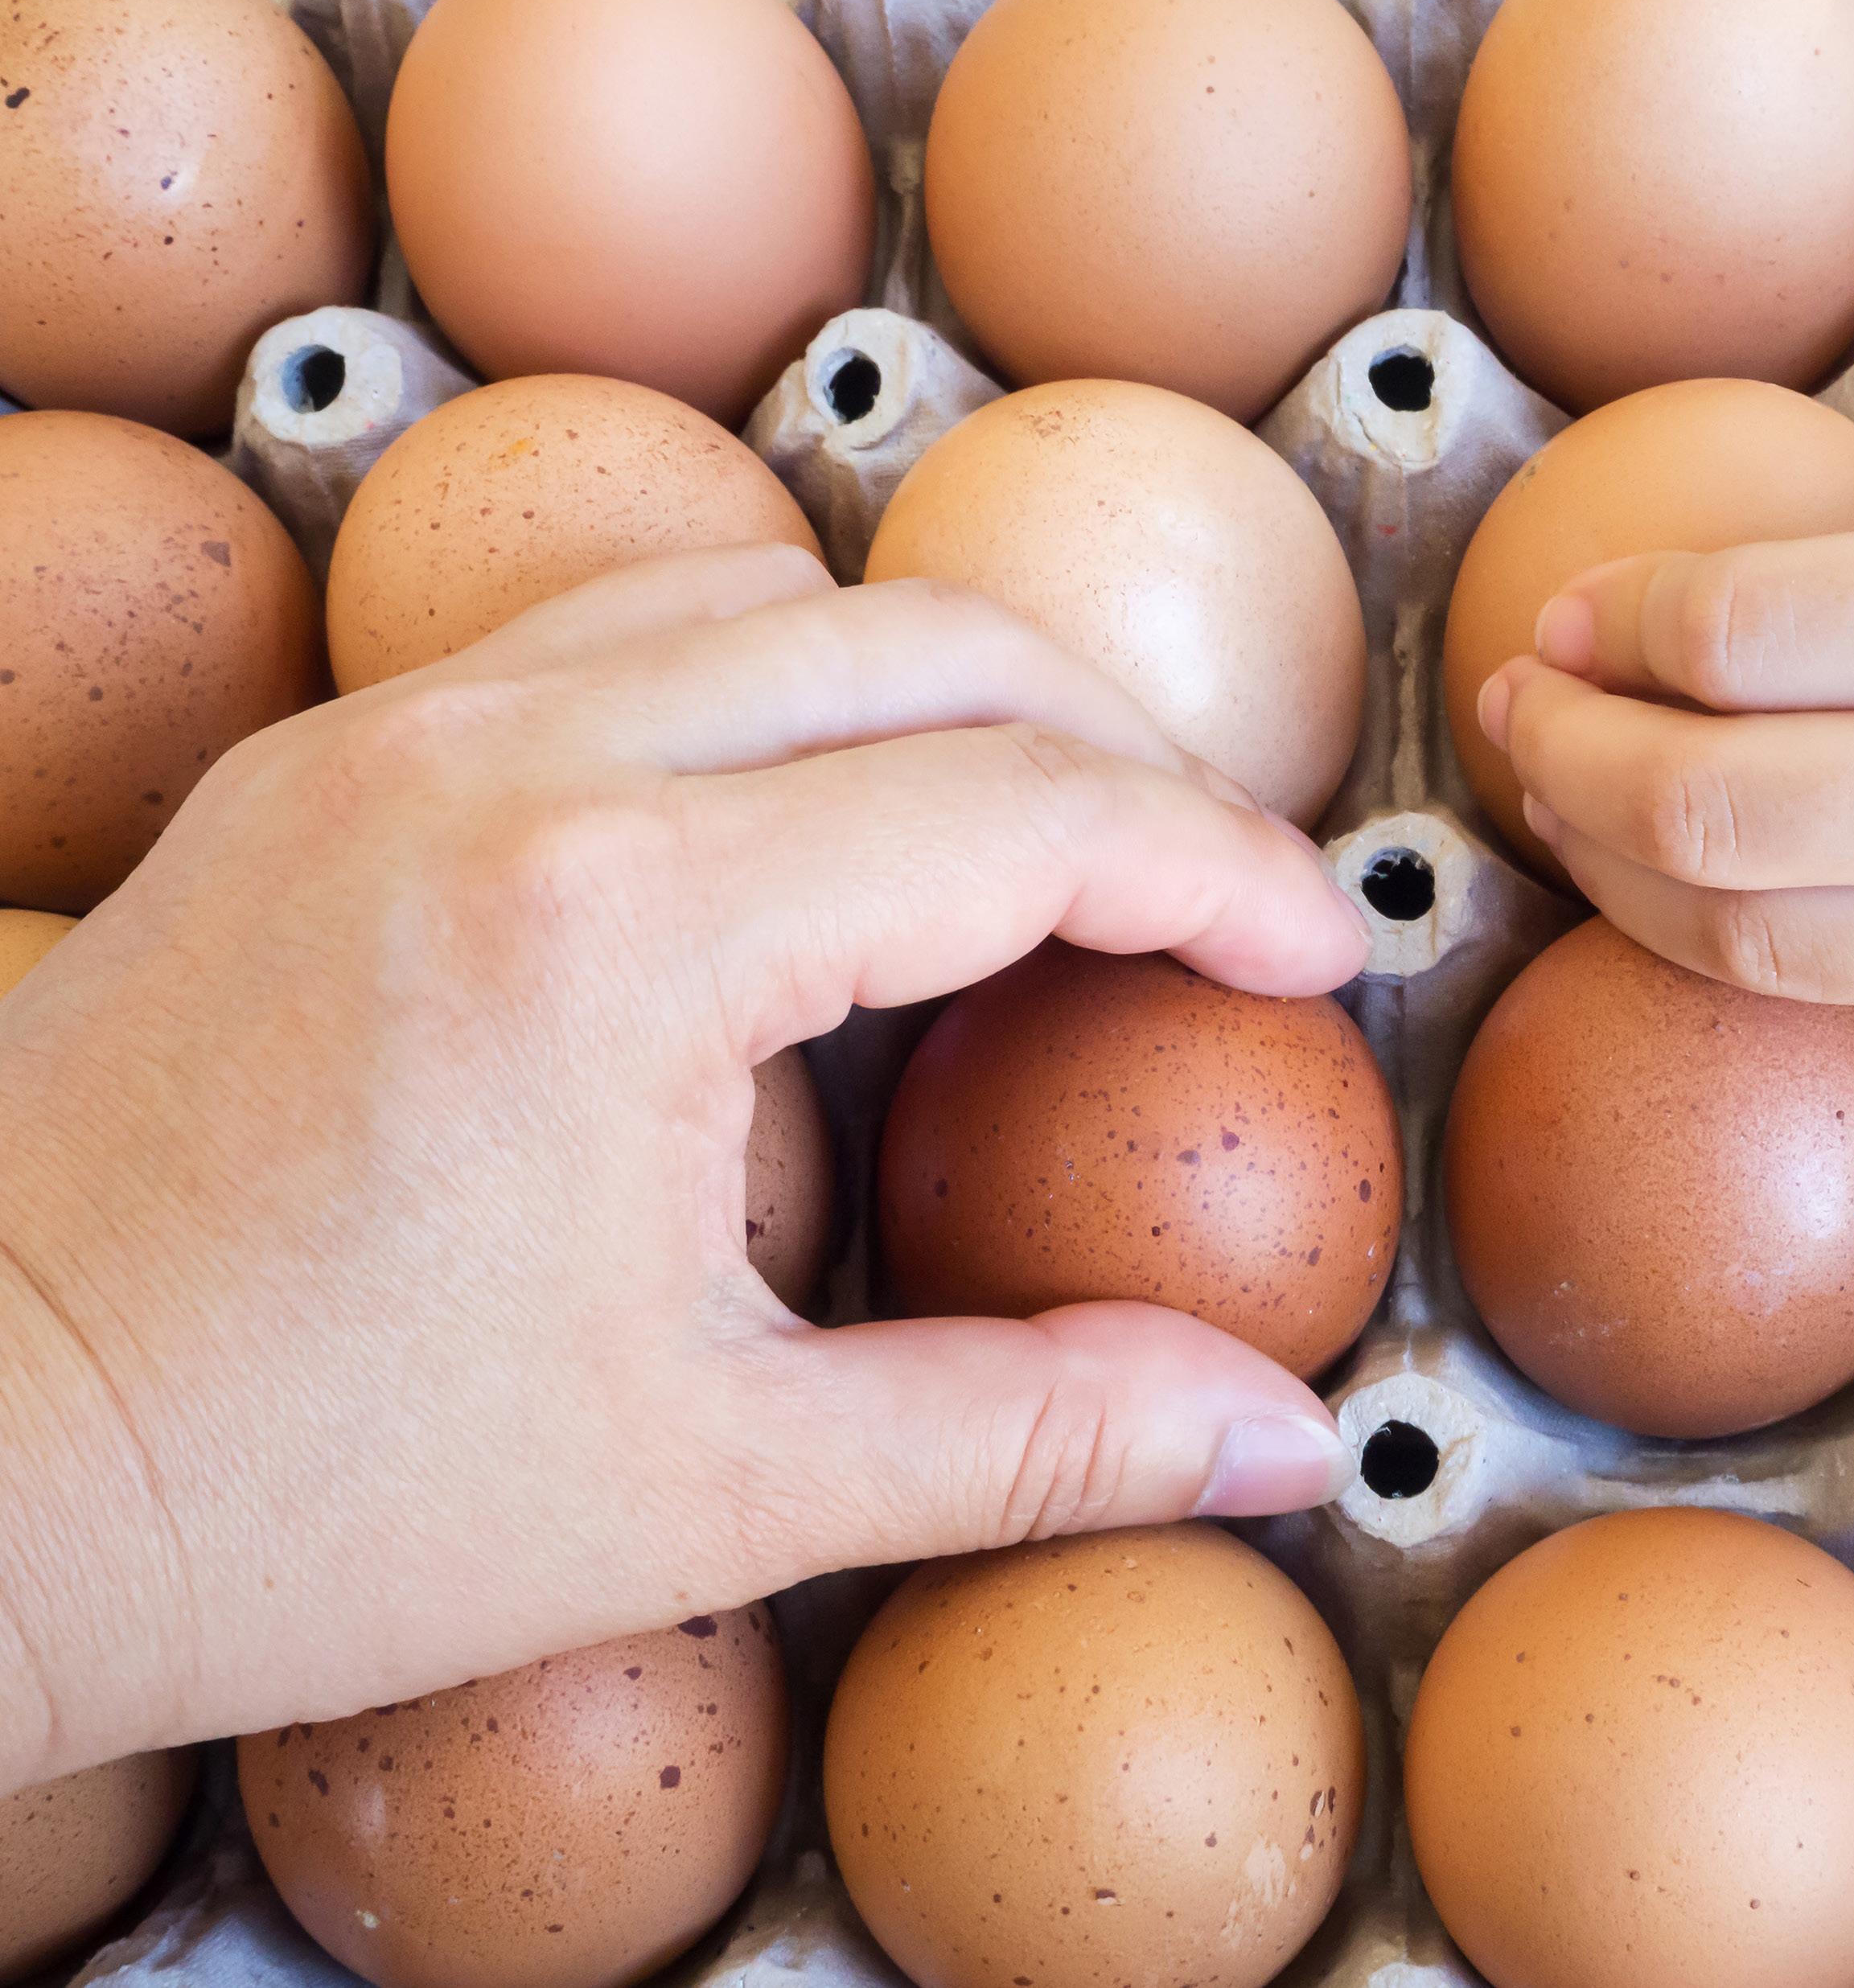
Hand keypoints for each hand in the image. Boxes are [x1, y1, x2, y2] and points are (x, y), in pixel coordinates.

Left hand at [0, 547, 1368, 1795]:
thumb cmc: (292, 1500)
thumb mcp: (721, 1490)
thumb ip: (1038, 1432)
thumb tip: (1282, 1437)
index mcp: (625, 926)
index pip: (1029, 808)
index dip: (1227, 872)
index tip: (1321, 952)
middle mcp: (506, 764)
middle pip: (928, 639)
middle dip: (1121, 751)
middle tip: (1213, 895)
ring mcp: (392, 736)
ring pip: (764, 595)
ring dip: (940, 692)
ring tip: (1030, 845)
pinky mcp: (318, 764)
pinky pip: (604, 637)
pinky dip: (764, 692)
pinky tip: (798, 838)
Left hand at [1478, 415, 1853, 1172]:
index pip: (1751, 633)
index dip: (1618, 630)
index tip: (1569, 620)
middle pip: (1702, 814)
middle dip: (1562, 770)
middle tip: (1514, 721)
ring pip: (1764, 948)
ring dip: (1631, 886)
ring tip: (1583, 820)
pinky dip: (1815, 941)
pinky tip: (1784, 885)